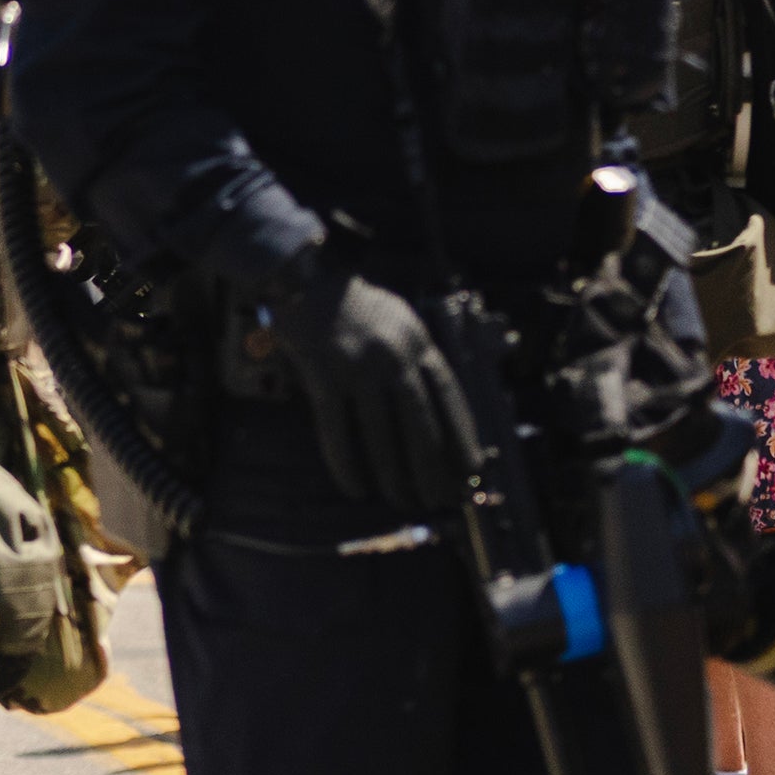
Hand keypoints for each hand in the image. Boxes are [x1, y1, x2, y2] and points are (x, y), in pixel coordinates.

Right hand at [276, 263, 474, 509]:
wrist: (302, 275)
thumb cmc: (351, 302)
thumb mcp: (397, 319)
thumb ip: (414, 355)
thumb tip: (433, 405)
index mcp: (418, 341)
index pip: (450, 396)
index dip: (463, 435)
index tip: (472, 468)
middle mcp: (395, 356)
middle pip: (421, 423)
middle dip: (432, 466)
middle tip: (438, 498)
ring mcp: (359, 366)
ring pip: (382, 432)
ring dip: (392, 472)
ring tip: (399, 498)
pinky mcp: (324, 375)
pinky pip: (337, 428)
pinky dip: (345, 461)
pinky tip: (353, 485)